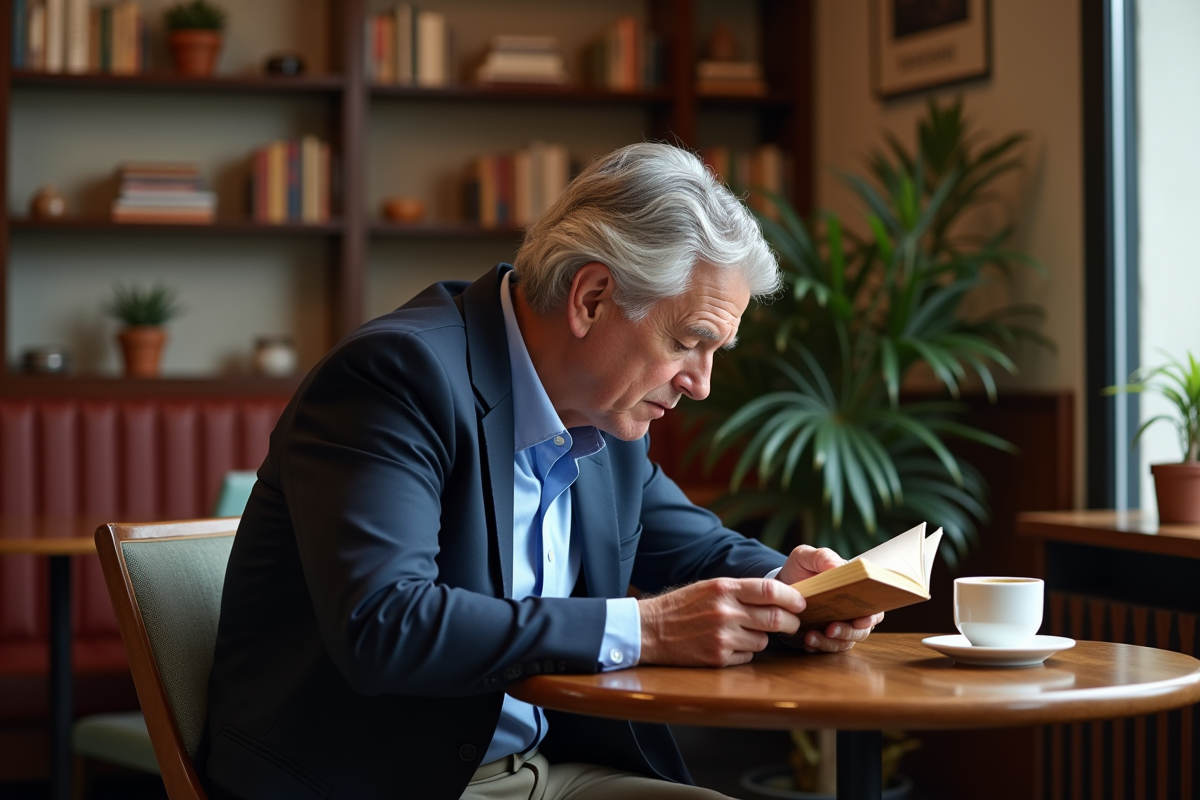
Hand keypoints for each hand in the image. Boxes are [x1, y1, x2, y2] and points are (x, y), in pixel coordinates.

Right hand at [638, 578, 804, 666]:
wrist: (650, 629)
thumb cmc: (682, 606)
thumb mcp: (710, 587)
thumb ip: (741, 590)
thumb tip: (777, 595)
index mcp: (724, 588)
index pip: (770, 590)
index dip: (792, 598)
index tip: (802, 603)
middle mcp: (725, 612)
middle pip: (776, 619)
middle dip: (791, 622)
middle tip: (793, 623)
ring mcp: (722, 637)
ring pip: (763, 641)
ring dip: (762, 638)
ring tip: (744, 633)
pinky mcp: (718, 658)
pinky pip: (747, 657)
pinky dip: (744, 653)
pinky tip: (727, 645)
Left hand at [777, 544, 884, 653]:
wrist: (780, 585)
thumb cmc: (799, 569)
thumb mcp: (806, 556)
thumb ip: (823, 557)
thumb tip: (840, 566)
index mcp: (855, 592)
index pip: (874, 609)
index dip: (871, 617)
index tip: (861, 620)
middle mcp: (851, 613)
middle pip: (861, 631)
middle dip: (847, 632)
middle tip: (830, 628)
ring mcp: (837, 627)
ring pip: (843, 643)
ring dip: (829, 642)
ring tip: (810, 636)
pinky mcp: (822, 638)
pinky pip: (825, 648)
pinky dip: (817, 647)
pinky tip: (805, 641)